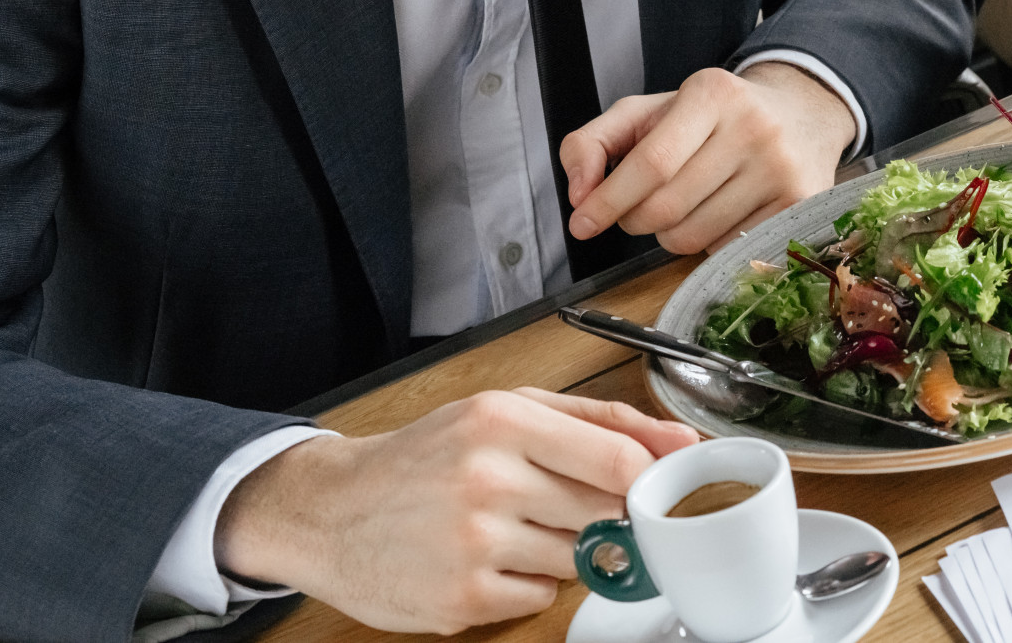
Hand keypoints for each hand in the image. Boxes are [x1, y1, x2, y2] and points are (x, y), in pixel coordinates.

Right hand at [214, 387, 697, 631]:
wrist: (330, 511)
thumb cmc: (426, 456)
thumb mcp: (507, 412)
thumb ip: (601, 422)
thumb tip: (681, 441)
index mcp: (502, 423)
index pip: (619, 459)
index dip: (647, 478)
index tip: (649, 484)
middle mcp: (488, 481)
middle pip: (604, 511)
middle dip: (600, 511)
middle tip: (559, 502)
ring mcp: (474, 544)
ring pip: (579, 558)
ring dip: (564, 547)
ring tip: (514, 526)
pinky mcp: (462, 598)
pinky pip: (541, 596)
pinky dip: (528, 582)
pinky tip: (490, 558)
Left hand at [561, 63, 855, 254]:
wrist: (802, 113)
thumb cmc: (715, 118)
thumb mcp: (651, 111)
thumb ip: (595, 141)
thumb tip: (579, 193)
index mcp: (711, 94)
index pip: (651, 162)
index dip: (609, 200)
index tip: (583, 223)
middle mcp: (753, 127)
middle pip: (667, 207)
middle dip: (635, 220)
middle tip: (638, 210)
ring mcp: (781, 168)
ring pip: (693, 236)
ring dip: (671, 234)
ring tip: (687, 206)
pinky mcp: (800, 203)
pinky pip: (726, 250)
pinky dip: (709, 243)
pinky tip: (721, 214)